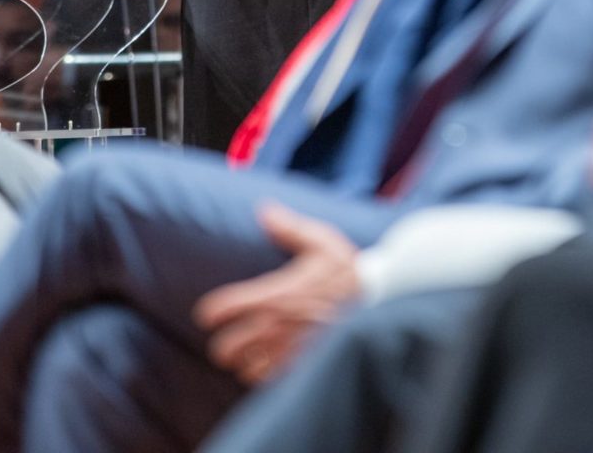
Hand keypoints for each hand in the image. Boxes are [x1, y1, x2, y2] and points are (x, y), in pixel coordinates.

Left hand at [193, 203, 361, 384]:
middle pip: (224, 350)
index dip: (210, 312)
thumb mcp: (322, 242)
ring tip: (250, 352)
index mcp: (273, 295)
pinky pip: (268, 382)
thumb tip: (265, 210)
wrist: (382, 305)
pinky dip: (264, 374)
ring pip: (243, 369)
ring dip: (244, 360)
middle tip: (230, 336)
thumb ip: (290, 228)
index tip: (211, 313)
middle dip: (223, 344)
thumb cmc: (349, 274)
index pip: (222, 309)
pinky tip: (270, 364)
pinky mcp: (300, 369)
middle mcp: (274, 328)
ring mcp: (286, 352)